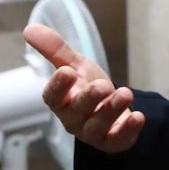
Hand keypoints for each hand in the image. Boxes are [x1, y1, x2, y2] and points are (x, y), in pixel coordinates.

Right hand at [23, 23, 144, 152]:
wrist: (112, 112)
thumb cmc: (88, 88)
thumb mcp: (75, 66)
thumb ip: (55, 49)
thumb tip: (29, 28)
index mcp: (62, 100)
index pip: (53, 96)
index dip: (58, 86)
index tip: (66, 72)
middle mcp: (74, 118)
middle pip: (78, 110)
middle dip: (89, 98)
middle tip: (102, 85)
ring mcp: (93, 132)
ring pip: (98, 124)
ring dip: (112, 110)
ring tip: (125, 93)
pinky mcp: (113, 141)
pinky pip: (119, 138)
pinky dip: (128, 129)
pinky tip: (139, 117)